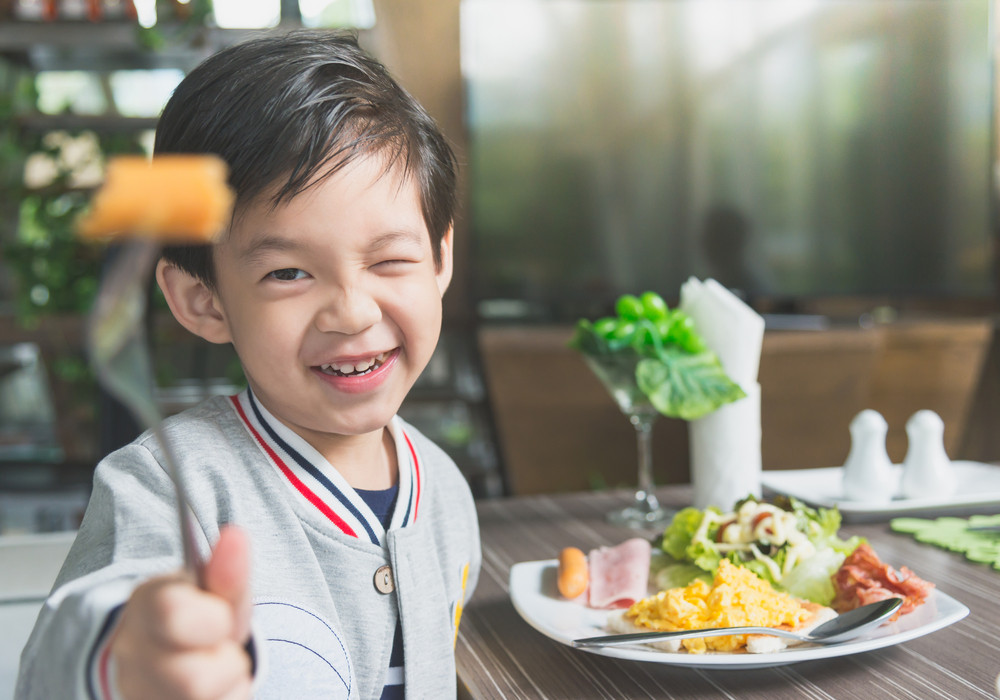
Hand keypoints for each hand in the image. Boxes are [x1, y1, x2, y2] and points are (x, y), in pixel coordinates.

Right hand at [110, 525, 252, 699]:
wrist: (172, 653)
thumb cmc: (198, 617)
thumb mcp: (215, 591)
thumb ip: (228, 570)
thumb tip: (236, 535)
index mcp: (145, 608)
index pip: (172, 614)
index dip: (213, 621)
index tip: (222, 619)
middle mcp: (132, 659)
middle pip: (192, 681)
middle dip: (226, 663)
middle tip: (220, 648)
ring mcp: (138, 694)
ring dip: (229, 686)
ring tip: (218, 668)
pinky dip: (227, 699)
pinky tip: (214, 691)